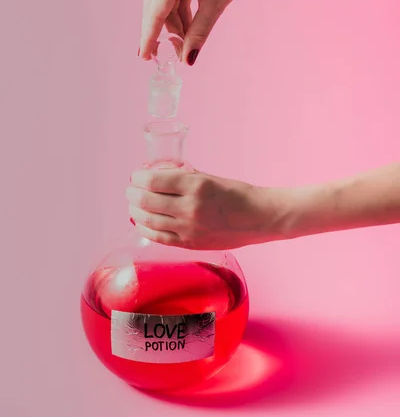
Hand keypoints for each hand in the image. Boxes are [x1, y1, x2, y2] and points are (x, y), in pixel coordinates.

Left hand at [126, 168, 286, 249]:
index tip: (136, 175)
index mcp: (196, 186)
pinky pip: (159, 237)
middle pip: (146, 200)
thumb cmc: (238, 194)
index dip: (138, 177)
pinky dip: (145, 228)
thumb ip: (184, 176)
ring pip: (148, 220)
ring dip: (135, 211)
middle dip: (132, 193)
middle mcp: (190, 208)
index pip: (153, 181)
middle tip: (131, 189)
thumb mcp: (210, 177)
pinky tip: (141, 222)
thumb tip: (159, 173)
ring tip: (133, 205)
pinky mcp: (191, 244)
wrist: (260, 218)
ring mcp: (189, 228)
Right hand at [139, 0, 271, 63]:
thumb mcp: (217, 5)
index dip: (149, 37)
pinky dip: (178, 12)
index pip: (156, 12)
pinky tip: (187, 26)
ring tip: (186, 42)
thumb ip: (199, 33)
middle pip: (155, 9)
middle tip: (171, 56)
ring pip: (162, 3)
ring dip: (173, 24)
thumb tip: (188, 59)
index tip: (145, 57)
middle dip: (163, 33)